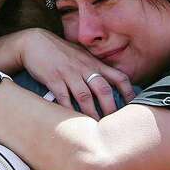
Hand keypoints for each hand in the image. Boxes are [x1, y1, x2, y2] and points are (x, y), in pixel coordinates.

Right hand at [18, 29, 133, 117]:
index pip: (119, 77)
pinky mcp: (53, 78)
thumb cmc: (61, 52)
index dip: (129, 92)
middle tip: (114, 124)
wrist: (35, 42)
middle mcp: (85, 68)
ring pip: (85, 96)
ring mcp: (69, 73)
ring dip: (91, 113)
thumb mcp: (82, 56)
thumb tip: (111, 84)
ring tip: (96, 127)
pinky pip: (63, 97)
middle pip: (103, 89)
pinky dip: (68, 110)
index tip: (135, 106)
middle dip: (111, 108)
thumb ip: (95, 69)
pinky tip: (73, 120)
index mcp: (95, 63)